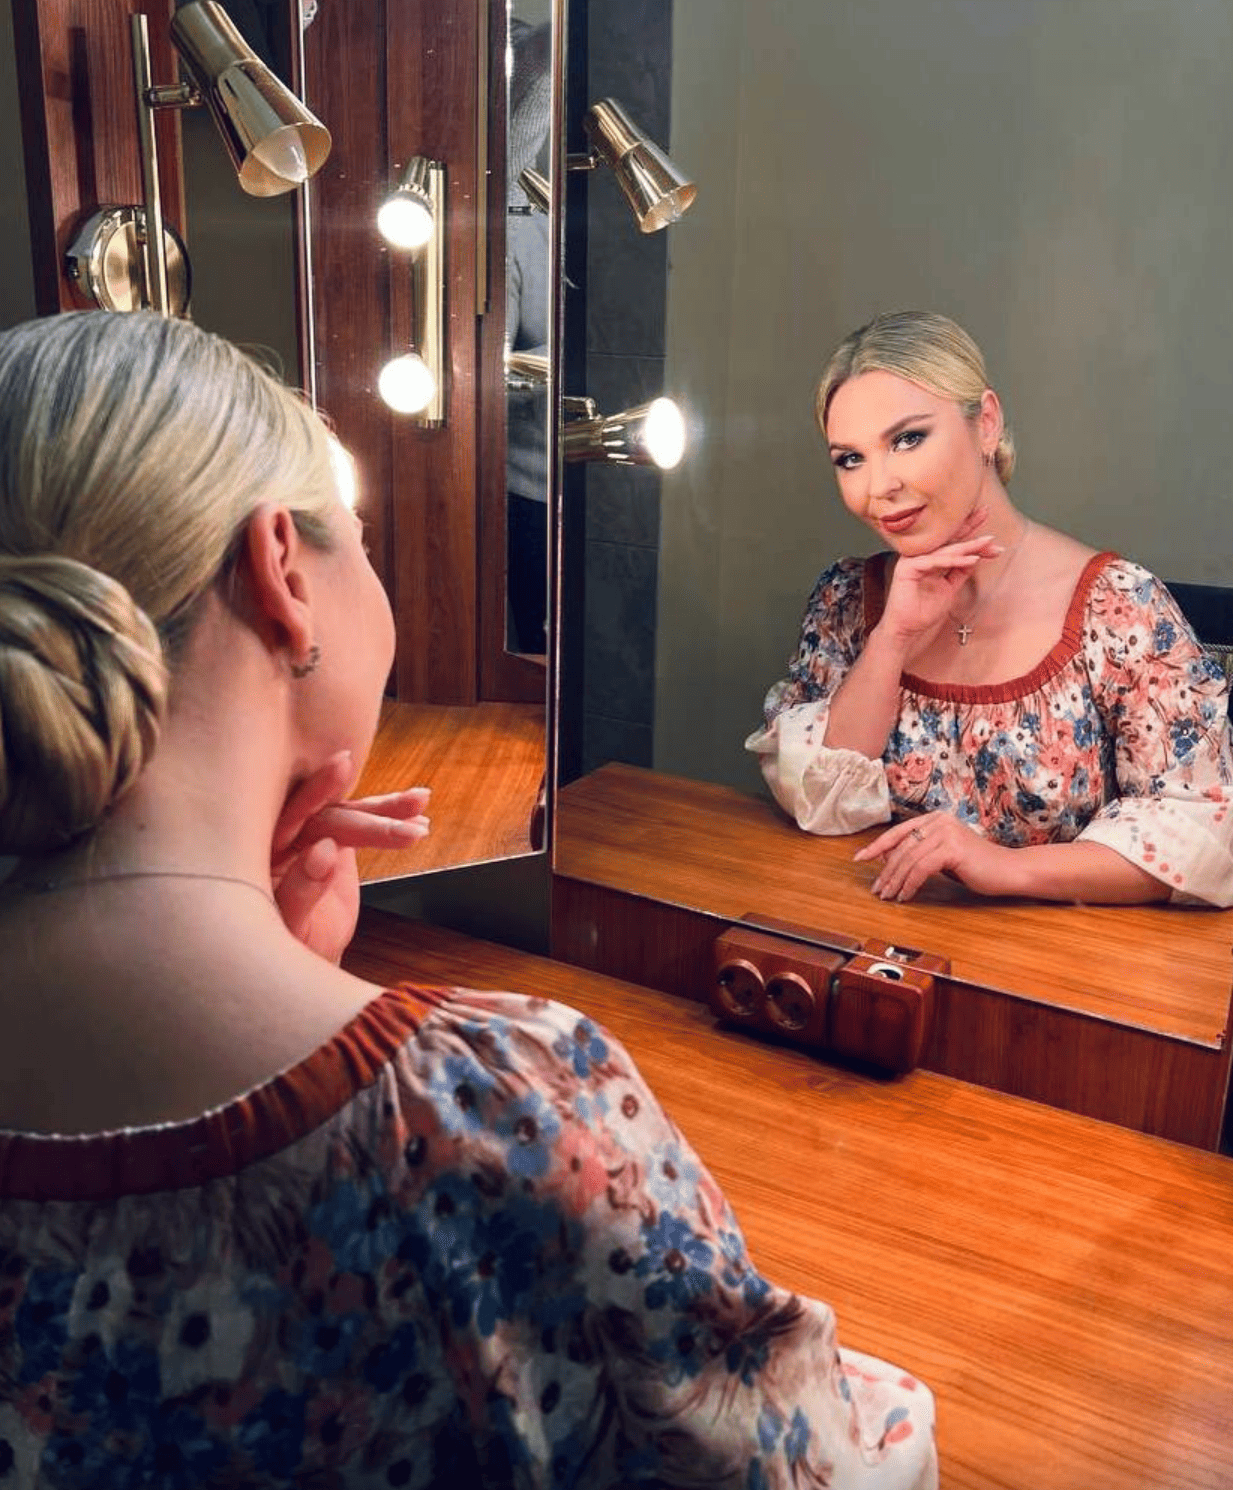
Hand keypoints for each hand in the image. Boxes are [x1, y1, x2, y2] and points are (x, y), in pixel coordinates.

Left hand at [271, 751, 430, 961]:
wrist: (304, 952)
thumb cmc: (286, 948)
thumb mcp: (290, 927)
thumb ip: (300, 890)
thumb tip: (323, 850)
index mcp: (257, 849)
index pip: (287, 815)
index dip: (315, 792)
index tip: (341, 768)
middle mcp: (281, 834)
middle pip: (328, 814)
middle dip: (370, 816)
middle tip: (407, 818)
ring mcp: (310, 833)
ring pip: (349, 813)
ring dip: (387, 809)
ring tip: (421, 803)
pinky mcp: (333, 836)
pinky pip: (363, 823)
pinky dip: (392, 818)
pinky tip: (420, 814)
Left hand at [854, 811, 1017, 901]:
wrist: (1008, 871)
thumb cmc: (976, 866)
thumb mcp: (942, 856)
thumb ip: (919, 853)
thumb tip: (887, 860)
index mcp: (934, 819)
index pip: (897, 832)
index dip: (876, 846)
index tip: (860, 859)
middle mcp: (938, 821)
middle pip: (901, 848)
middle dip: (885, 871)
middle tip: (877, 889)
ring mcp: (946, 832)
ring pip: (908, 859)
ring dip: (894, 881)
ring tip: (888, 896)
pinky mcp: (952, 848)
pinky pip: (921, 868)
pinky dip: (909, 884)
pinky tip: (905, 896)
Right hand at [878, 506, 1001, 653]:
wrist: (907, 630)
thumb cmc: (923, 611)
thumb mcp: (950, 588)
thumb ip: (960, 572)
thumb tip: (976, 556)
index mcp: (930, 560)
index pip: (952, 544)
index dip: (971, 536)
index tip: (992, 536)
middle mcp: (920, 556)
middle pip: (949, 541)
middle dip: (971, 530)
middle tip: (987, 517)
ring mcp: (913, 560)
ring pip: (945, 550)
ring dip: (968, 546)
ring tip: (987, 543)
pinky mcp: (908, 567)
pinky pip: (935, 561)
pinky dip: (954, 560)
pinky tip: (972, 559)